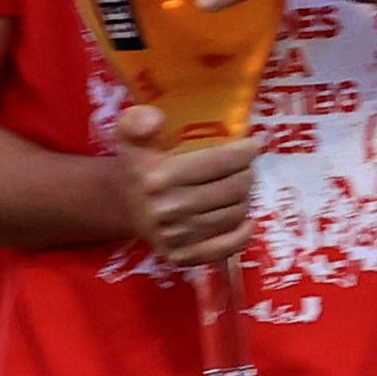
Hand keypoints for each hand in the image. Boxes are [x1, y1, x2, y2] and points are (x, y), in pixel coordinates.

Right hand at [111, 105, 264, 267]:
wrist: (123, 206)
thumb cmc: (138, 166)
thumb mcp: (131, 135)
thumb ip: (138, 120)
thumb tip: (155, 119)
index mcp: (157, 177)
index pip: (217, 163)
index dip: (244, 152)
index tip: (253, 145)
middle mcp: (167, 209)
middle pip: (232, 189)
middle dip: (247, 174)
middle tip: (246, 167)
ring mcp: (175, 236)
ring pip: (234, 214)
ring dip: (246, 199)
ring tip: (240, 188)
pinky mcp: (181, 256)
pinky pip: (226, 248)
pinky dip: (242, 235)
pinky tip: (246, 221)